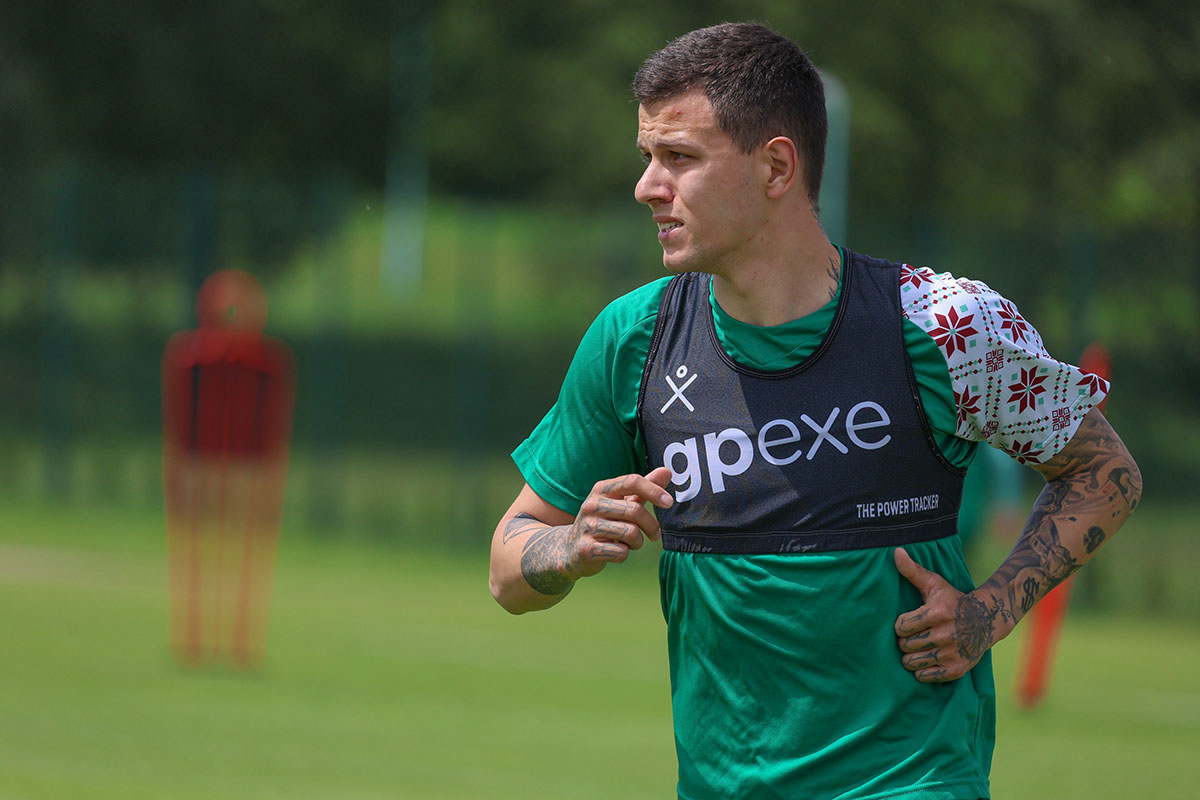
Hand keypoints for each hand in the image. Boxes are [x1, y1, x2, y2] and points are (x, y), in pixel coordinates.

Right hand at [561, 467, 674, 579]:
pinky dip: (624, 554)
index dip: (654, 490)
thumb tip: (667, 471)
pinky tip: (615, 551)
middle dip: (651, 525)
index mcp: (601, 489)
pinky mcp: (586, 549)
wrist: (570, 549)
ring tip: (632, 543)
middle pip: (635, 510)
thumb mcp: (619, 502)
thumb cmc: (602, 522)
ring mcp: (587, 527)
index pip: (632, 481)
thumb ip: (643, 489)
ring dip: (638, 542)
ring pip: (630, 533)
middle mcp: (592, 504)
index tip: (669, 502)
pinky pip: (620, 553)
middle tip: (654, 534)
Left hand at [893, 548, 997, 682]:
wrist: (987, 620)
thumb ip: (913, 570)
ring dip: (911, 656)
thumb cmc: (953, 600)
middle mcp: (946, 634)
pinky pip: (924, 676)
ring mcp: (952, 654)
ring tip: (920, 647)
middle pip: (905, 646)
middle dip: (905, 641)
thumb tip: (895, 551)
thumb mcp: (935, 583)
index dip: (901, 625)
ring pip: (912, 662)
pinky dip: (922, 671)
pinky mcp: (956, 670)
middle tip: (915, 635)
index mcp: (938, 613)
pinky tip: (929, 658)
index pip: (900, 627)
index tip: (909, 622)